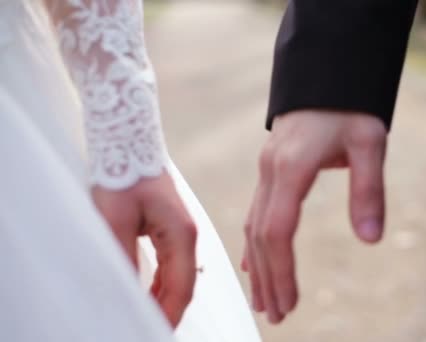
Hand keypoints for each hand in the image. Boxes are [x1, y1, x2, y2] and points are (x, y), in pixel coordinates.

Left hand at [92, 171, 196, 327]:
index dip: (169, 314)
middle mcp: (187, 236)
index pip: (182, 286)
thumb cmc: (123, 176)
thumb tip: (126, 294)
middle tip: (147, 329)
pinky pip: (170, 265)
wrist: (128, 144)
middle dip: (168, 311)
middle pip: (184, 284)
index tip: (155, 332)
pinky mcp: (170, 229)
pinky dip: (161, 284)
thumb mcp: (116, 220)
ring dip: (164, 299)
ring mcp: (180, 232)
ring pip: (178, 277)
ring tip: (147, 319)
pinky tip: (148, 295)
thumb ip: (123, 259)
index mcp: (181, 234)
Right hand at [243, 110, 386, 323]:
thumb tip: (370, 240)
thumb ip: (368, 190)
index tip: (289, 303)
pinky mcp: (270, 170)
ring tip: (264, 301)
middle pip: (260, 235)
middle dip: (268, 279)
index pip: (277, 230)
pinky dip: (255, 243)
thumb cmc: (349, 107)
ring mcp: (266, 171)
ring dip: (259, 266)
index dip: (281, 271)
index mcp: (291, 167)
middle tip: (275, 316)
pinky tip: (254, 265)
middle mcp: (270, 172)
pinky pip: (256, 213)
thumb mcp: (369, 143)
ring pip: (253, 227)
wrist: (326, 75)